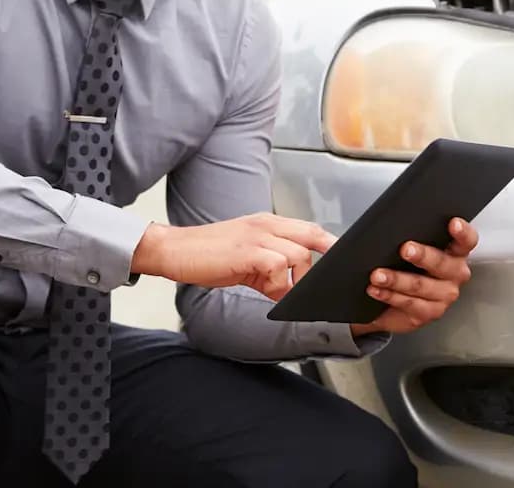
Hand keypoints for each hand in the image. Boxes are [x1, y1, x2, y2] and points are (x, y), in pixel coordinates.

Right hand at [132, 212, 335, 300]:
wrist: (175, 250)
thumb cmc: (208, 255)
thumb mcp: (246, 260)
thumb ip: (270, 271)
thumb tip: (289, 291)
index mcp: (267, 223)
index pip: (309, 227)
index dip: (327, 243)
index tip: (339, 261)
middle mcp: (266, 224)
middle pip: (313, 234)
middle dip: (326, 257)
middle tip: (325, 280)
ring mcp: (257, 236)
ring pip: (299, 254)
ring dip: (296, 278)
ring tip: (279, 291)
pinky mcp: (247, 251)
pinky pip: (279, 266)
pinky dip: (279, 284)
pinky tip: (266, 291)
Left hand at [350, 217, 478, 337]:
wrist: (389, 295)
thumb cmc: (401, 262)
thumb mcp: (405, 244)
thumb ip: (409, 232)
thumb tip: (393, 217)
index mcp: (454, 252)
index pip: (467, 240)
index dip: (462, 232)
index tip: (451, 222)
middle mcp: (455, 274)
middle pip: (444, 264)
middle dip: (423, 256)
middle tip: (405, 248)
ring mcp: (443, 297)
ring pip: (422, 287)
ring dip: (397, 280)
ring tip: (377, 274)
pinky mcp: (427, 314)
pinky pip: (408, 305)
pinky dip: (389, 296)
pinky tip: (375, 289)